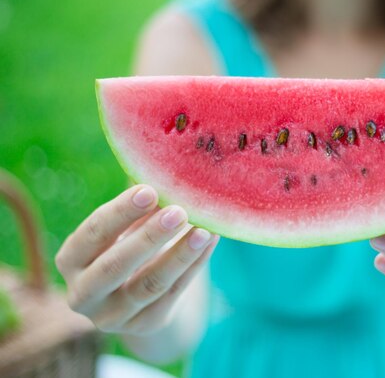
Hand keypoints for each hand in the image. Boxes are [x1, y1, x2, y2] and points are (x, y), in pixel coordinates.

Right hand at [55, 185, 218, 335]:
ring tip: (204, 229)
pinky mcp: (146, 324)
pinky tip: (210, 241)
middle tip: (179, 211)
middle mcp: (83, 294)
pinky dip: (194, 266)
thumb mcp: (122, 228)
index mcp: (70, 260)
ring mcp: (113, 316)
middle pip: (115, 266)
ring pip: (149, 285)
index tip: (149, 190)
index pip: (90, 235)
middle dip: (149, 237)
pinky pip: (173, 294)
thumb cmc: (127, 246)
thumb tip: (162, 163)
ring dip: (179, 255)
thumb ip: (136, 204)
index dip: (119, 213)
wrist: (138, 298)